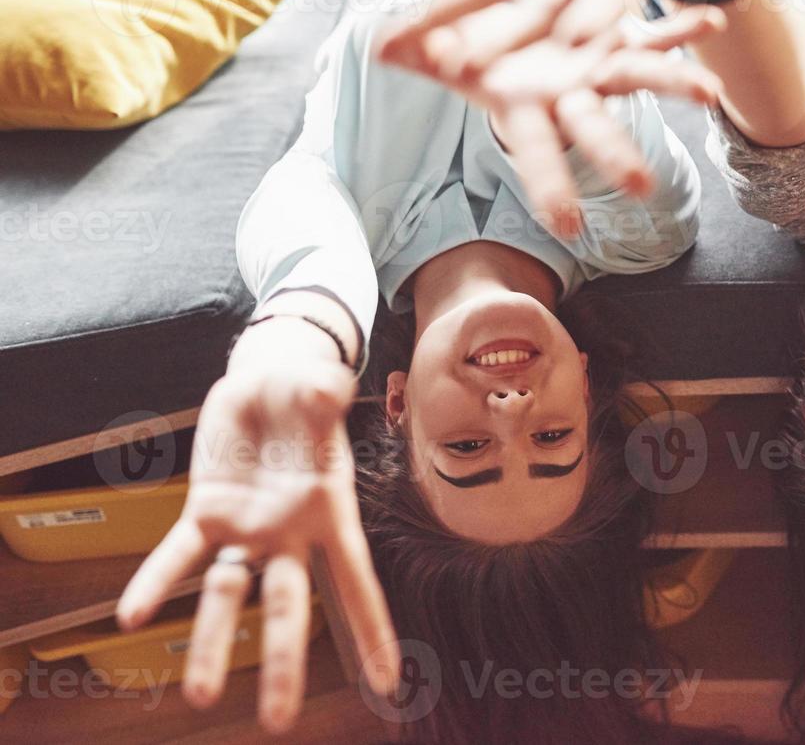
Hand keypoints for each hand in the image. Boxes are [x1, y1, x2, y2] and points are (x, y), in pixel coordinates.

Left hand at [116, 322, 396, 732]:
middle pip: (290, 607)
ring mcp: (247, 528)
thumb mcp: (319, 386)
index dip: (372, 629)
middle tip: (276, 721)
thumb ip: (326, 392)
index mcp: (330, 511)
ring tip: (200, 696)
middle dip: (284, 663)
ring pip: (229, 596)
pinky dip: (157, 583)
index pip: (355, 579)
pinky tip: (132, 614)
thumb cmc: (305, 387)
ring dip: (214, 645)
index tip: (386, 682)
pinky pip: (179, 556)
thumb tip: (328, 389)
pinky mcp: (206, 514)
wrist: (268, 380)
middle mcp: (290, 533)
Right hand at [374, 0, 726, 236]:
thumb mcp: (430, 41)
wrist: (507, 20)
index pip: (535, 154)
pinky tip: (715, 18)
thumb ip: (410, 42)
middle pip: (593, 130)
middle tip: (644, 188)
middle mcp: (566, 95)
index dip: (549, 186)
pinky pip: (653, 33)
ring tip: (710, 94)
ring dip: (673, 85)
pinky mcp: (615, 38)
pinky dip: (681, 26)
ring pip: (638, 79)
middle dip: (617, 156)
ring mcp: (596, 68)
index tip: (566, 227)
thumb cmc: (462, 43)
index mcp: (524, 105)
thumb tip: (376, 44)